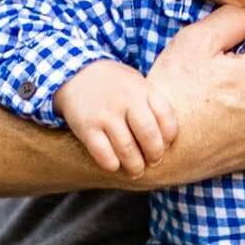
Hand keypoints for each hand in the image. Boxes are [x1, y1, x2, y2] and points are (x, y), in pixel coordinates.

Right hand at [52, 60, 178, 176]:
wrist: (75, 73)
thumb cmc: (115, 85)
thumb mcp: (137, 84)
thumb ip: (153, 105)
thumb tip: (167, 142)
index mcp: (142, 89)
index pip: (166, 117)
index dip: (169, 137)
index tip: (165, 145)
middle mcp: (125, 100)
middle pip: (148, 135)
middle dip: (154, 154)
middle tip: (154, 162)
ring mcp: (104, 114)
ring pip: (127, 148)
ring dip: (135, 166)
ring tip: (137, 171)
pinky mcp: (86, 127)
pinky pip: (103, 154)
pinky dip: (112, 164)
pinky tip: (115, 165)